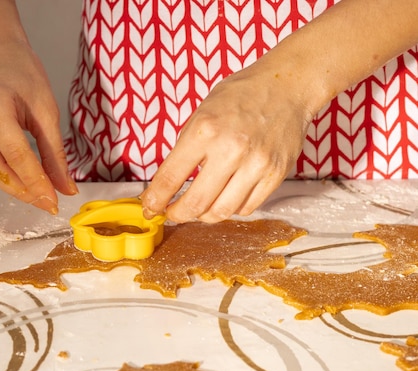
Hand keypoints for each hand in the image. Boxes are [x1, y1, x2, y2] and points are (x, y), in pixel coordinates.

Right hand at [0, 39, 76, 213]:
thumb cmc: (21, 75)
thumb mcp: (46, 110)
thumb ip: (55, 153)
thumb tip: (66, 189)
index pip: (17, 155)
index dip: (36, 184)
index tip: (53, 203)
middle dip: (24, 191)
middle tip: (46, 201)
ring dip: (9, 186)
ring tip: (31, 187)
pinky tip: (10, 173)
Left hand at [141, 65, 311, 222]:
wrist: (286, 86)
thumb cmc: (240, 96)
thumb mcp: (201, 113)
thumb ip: (184, 148)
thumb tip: (166, 184)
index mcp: (205, 131)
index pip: (170, 178)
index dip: (154, 200)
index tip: (150, 208)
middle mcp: (231, 149)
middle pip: (195, 203)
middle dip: (177, 214)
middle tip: (172, 213)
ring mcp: (256, 164)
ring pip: (222, 212)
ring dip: (204, 216)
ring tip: (199, 208)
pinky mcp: (276, 175)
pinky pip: (247, 207)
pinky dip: (231, 208)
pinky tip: (225, 197)